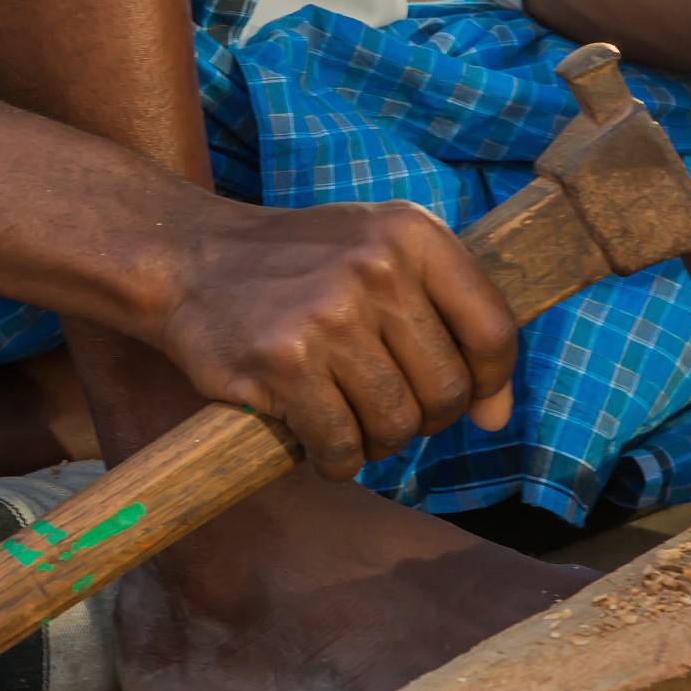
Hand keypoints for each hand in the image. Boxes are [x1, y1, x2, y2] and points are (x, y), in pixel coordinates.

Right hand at [149, 194, 516, 478]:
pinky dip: (334, 458)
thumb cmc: (301, 267)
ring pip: (396, 426)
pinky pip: (341, 447)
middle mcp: (376, 267)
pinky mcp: (284, 362)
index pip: (493, 331)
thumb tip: (499, 417)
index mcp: (411, 232)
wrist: (191, 259)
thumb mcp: (382, 260)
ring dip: (375, 440)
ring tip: (345, 413)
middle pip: (446, 392)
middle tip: (382, 403)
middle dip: (421, 417)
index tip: (462, 396)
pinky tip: (313, 432)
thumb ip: (450, 323)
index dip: (487, 382)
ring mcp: (329, 315)